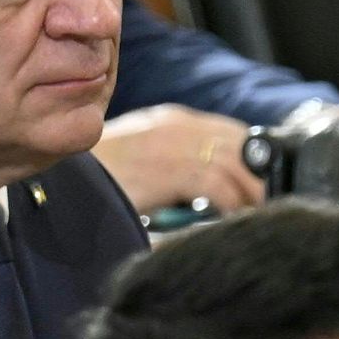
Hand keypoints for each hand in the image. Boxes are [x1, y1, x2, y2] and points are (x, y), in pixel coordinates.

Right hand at [93, 106, 266, 214]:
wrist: (67, 178)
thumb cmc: (102, 174)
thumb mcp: (144, 154)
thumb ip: (177, 160)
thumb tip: (213, 186)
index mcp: (174, 120)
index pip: (232, 131)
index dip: (255, 158)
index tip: (266, 183)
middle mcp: (179, 127)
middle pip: (241, 145)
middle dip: (261, 177)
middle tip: (272, 203)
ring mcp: (173, 145)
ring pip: (235, 165)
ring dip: (252, 193)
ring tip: (259, 216)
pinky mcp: (167, 169)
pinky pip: (217, 185)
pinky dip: (232, 203)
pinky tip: (232, 218)